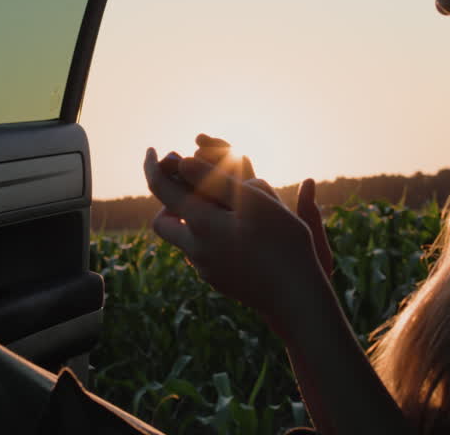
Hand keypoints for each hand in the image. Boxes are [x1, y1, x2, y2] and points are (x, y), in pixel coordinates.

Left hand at [143, 145, 325, 326]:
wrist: (296, 299)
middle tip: (191, 188)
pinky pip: (204, 254)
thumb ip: (216, 178)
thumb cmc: (282, 243)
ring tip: (225, 208)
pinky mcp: (219, 281)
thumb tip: (182, 163)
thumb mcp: (253, 200)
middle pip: (163, 222)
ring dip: (195, 220)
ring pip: (185, 239)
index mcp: (201, 224)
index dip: (153, 166)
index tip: (152, 151)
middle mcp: (196, 249)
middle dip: (170, 202)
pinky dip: (212, 237)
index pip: (161, 189)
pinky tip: (241, 233)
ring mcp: (206, 269)